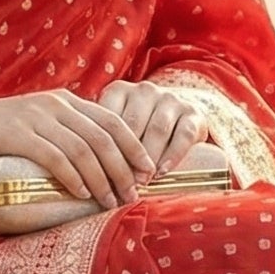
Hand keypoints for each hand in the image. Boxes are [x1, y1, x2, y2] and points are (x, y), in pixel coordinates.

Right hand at [0, 89, 157, 207]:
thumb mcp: (38, 125)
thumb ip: (66, 133)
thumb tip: (98, 162)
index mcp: (64, 100)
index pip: (112, 121)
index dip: (134, 147)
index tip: (148, 172)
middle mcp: (55, 104)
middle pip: (104, 136)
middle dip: (124, 168)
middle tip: (133, 194)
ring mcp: (36, 117)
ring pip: (83, 149)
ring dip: (102, 178)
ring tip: (111, 201)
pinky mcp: (16, 134)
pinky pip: (54, 156)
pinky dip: (73, 177)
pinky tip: (81, 195)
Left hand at [95, 80, 209, 174]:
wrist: (180, 115)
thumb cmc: (138, 128)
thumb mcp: (117, 127)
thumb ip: (102, 141)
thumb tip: (82, 173)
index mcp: (119, 91)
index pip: (108, 118)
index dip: (103, 147)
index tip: (98, 173)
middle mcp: (145, 90)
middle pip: (132, 125)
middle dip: (125, 157)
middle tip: (119, 182)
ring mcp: (170, 99)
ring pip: (157, 130)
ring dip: (148, 158)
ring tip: (140, 181)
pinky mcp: (193, 113)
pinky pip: (183, 135)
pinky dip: (173, 155)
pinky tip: (162, 172)